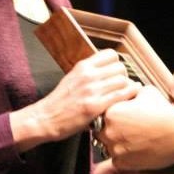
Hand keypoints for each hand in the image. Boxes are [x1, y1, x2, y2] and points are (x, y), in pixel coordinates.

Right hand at [11, 48, 139, 151]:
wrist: (45, 118)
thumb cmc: (59, 101)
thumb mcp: (72, 78)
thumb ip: (88, 72)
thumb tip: (106, 69)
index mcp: (82, 66)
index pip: (111, 54)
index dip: (117, 64)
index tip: (115, 73)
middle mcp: (88, 75)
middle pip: (120, 67)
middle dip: (124, 77)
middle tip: (121, 87)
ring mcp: (91, 90)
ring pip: (123, 80)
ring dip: (127, 88)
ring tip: (124, 95)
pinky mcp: (94, 106)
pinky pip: (121, 95)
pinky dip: (129, 96)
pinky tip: (128, 100)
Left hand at [99, 86, 173, 169]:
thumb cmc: (164, 111)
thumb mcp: (146, 91)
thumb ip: (131, 91)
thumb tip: (127, 88)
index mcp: (111, 113)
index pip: (101, 114)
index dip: (111, 115)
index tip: (121, 116)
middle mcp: (109, 132)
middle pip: (101, 131)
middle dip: (112, 130)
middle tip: (127, 128)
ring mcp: (115, 149)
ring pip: (109, 147)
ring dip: (118, 144)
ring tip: (134, 139)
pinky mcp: (123, 163)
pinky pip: (118, 160)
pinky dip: (125, 156)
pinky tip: (137, 149)